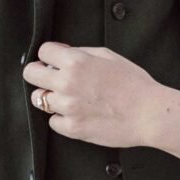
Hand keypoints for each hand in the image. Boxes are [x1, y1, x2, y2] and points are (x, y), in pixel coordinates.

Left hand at [23, 43, 179, 153]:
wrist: (149, 113)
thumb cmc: (134, 83)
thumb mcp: (109, 56)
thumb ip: (82, 52)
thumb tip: (62, 52)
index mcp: (76, 61)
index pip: (42, 52)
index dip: (49, 56)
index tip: (55, 62)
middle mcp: (67, 83)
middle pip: (30, 74)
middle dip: (40, 74)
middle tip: (52, 79)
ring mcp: (68, 107)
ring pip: (38, 99)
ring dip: (51, 98)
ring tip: (69, 99)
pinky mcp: (72, 128)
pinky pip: (53, 121)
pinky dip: (62, 119)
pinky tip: (78, 115)